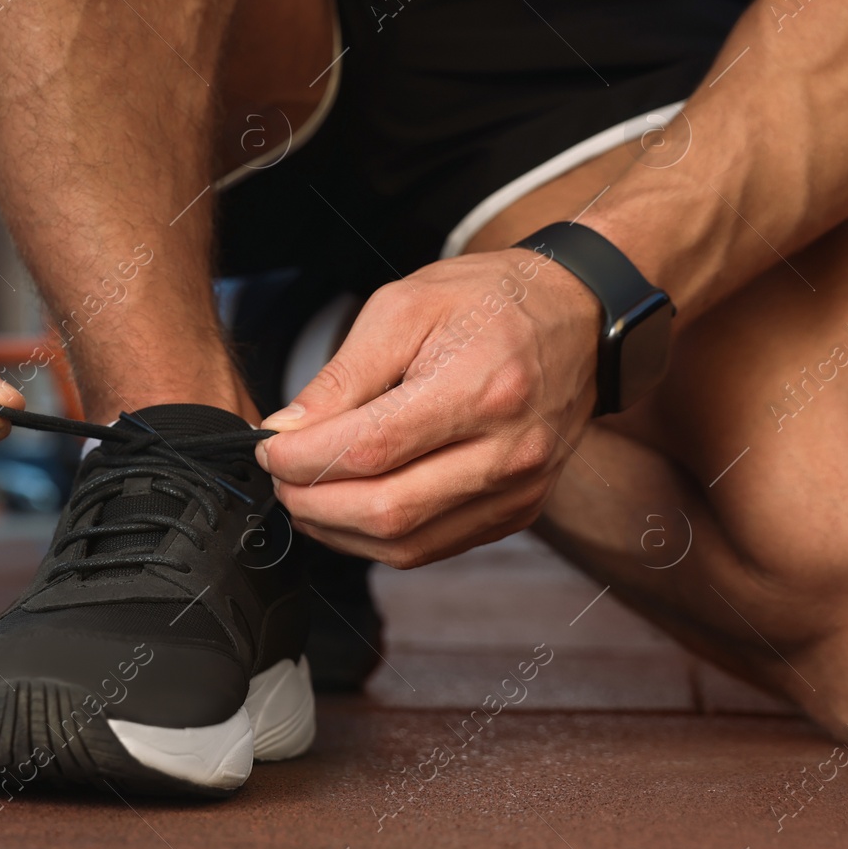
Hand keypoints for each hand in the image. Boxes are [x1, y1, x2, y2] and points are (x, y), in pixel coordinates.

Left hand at [254, 249, 600, 566]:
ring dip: (337, 530)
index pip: (372, 449)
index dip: (304, 459)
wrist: (578, 316)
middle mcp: (507, 452)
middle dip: (312, 502)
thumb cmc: (490, 301)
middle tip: (278, 477)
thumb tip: (288, 431)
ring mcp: (518, 491)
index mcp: (481, 389)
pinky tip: (349, 507)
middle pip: (387, 510)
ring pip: (406, 544)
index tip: (268, 448)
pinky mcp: (517, 512)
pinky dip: (377, 537)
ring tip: (305, 493)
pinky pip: (432, 547)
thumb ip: (343, 376)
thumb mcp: (404, 307)